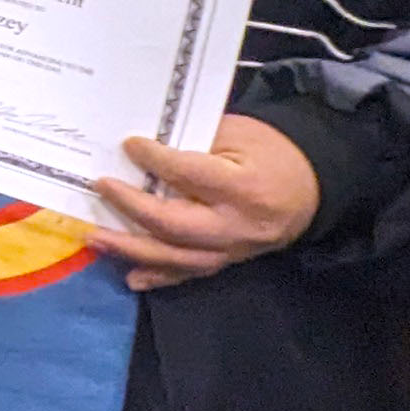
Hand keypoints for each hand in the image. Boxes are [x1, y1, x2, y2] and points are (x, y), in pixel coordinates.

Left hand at [92, 119, 321, 288]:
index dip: (154, 160)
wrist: (313, 186)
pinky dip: (159, 277)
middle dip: (132, 207)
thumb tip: (142, 147)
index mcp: (244, 188)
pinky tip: (131, 277)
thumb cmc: (273, 151)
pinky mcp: (231, 262)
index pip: (188, 175)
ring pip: (177, 258)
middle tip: (101, 187)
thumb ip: (193, 142)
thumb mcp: (239, 133)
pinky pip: (190, 274)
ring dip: (133, 249)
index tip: (128, 144)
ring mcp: (234, 250)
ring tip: (96, 237)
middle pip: (175, 225)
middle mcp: (237, 226)